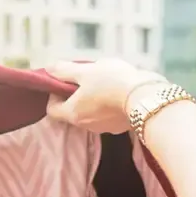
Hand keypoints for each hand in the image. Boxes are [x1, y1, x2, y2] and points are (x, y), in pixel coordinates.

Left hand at [44, 59, 165, 134]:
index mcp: (73, 113)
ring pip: (90, 113)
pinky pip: (107, 115)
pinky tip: (120, 92)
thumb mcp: (85, 71)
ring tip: (106, 83)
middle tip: (87, 78)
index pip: (51, 110)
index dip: (54, 94)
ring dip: (93, 99)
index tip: (65, 81)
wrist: (146, 97)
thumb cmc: (112, 82)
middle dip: (76, 94)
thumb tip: (49, 68)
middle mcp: (85, 125)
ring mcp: (104, 128)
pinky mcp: (119, 127)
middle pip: (72, 111)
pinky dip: (109, 105)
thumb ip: (65, 71)